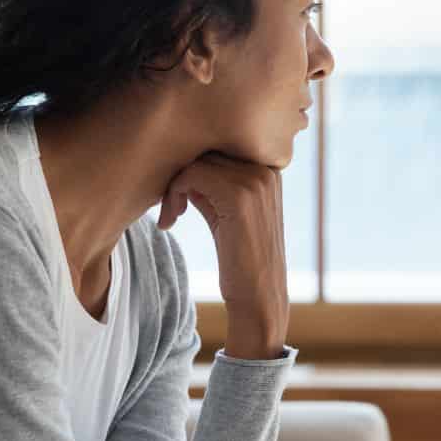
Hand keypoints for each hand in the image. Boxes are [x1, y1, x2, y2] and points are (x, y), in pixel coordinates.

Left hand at [156, 150, 288, 348]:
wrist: (259, 297)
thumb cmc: (241, 260)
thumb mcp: (228, 213)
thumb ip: (214, 184)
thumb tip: (183, 160)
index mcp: (269, 168)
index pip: (220, 143)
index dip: (193, 166)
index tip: (181, 197)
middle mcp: (267, 167)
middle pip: (206, 148)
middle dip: (180, 175)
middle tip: (171, 209)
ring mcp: (256, 179)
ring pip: (195, 160)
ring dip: (173, 187)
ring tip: (171, 216)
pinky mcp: (239, 195)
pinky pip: (191, 175)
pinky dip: (173, 195)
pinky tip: (171, 221)